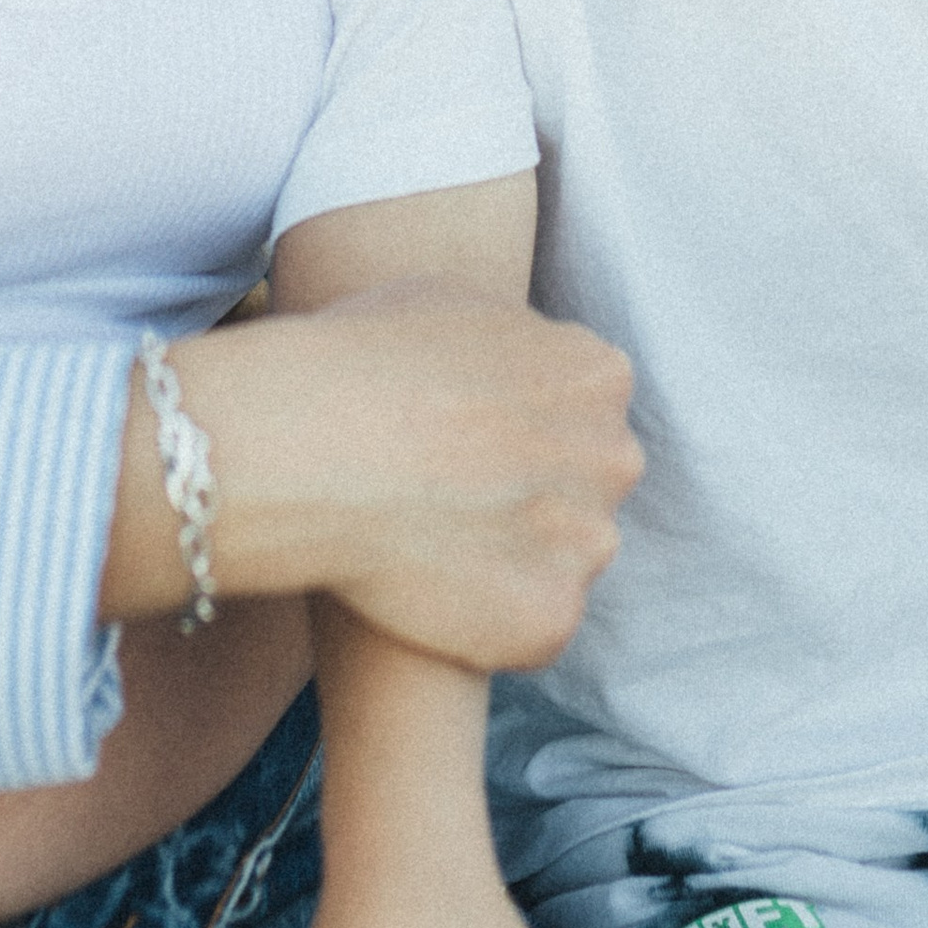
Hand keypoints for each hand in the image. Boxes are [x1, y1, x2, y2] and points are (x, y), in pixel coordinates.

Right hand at [107, 281, 641, 670]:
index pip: (581, 414)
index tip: (462, 442)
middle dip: (526, 497)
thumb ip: (511, 340)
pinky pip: (529, 625)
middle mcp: (614, 457)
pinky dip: (485, 621)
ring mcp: (588, 542)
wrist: (313, 449)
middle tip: (444, 499)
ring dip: (506, 561)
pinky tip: (425, 593)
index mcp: (598, 374)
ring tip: (427, 547)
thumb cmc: (360, 361)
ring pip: (559, 561)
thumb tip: (512, 366)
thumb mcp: (452, 302)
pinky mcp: (552, 617)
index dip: (516, 431)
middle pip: (581, 489)